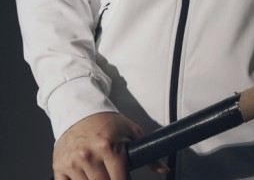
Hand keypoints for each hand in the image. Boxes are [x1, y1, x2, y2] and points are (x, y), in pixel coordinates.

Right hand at [52, 111, 168, 178]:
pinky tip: (86, 177)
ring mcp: (72, 163)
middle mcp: (89, 156)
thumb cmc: (105, 121)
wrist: (78, 110)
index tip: (125, 179)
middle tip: (113, 174)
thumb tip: (163, 169)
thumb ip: (148, 153)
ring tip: (100, 173)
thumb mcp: (130, 131)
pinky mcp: (59, 168)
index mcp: (108, 146)